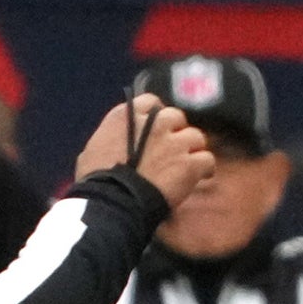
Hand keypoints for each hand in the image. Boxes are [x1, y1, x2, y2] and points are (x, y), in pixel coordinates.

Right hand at [79, 94, 213, 209]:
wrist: (112, 201)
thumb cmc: (96, 181)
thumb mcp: (95, 148)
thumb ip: (114, 138)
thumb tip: (115, 144)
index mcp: (126, 116)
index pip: (151, 102)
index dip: (158, 115)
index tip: (159, 128)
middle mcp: (152, 123)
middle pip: (177, 117)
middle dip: (176, 132)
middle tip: (173, 150)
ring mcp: (173, 143)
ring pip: (196, 137)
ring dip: (193, 150)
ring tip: (187, 165)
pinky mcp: (189, 164)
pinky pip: (207, 159)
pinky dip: (206, 168)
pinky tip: (200, 177)